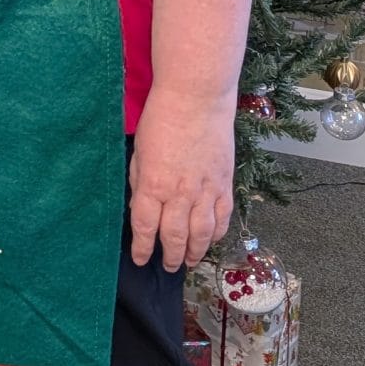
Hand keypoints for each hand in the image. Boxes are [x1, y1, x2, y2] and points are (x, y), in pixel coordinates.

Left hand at [128, 87, 234, 269]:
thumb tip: (140, 206)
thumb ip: (140, 182)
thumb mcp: (140, 152)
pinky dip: (217, 234)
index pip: (145, 227)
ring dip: (195, 251)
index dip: (142, 248)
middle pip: (174, 237)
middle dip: (169, 256)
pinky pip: (223, 218)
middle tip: (167, 266)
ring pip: (201, 234)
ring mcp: (205, 190)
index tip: (141, 259)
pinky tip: (211, 240)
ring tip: (189, 260)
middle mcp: (179, 193)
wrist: (196, 98)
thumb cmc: (161, 119)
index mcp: (152, 185)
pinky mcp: (224, 184)